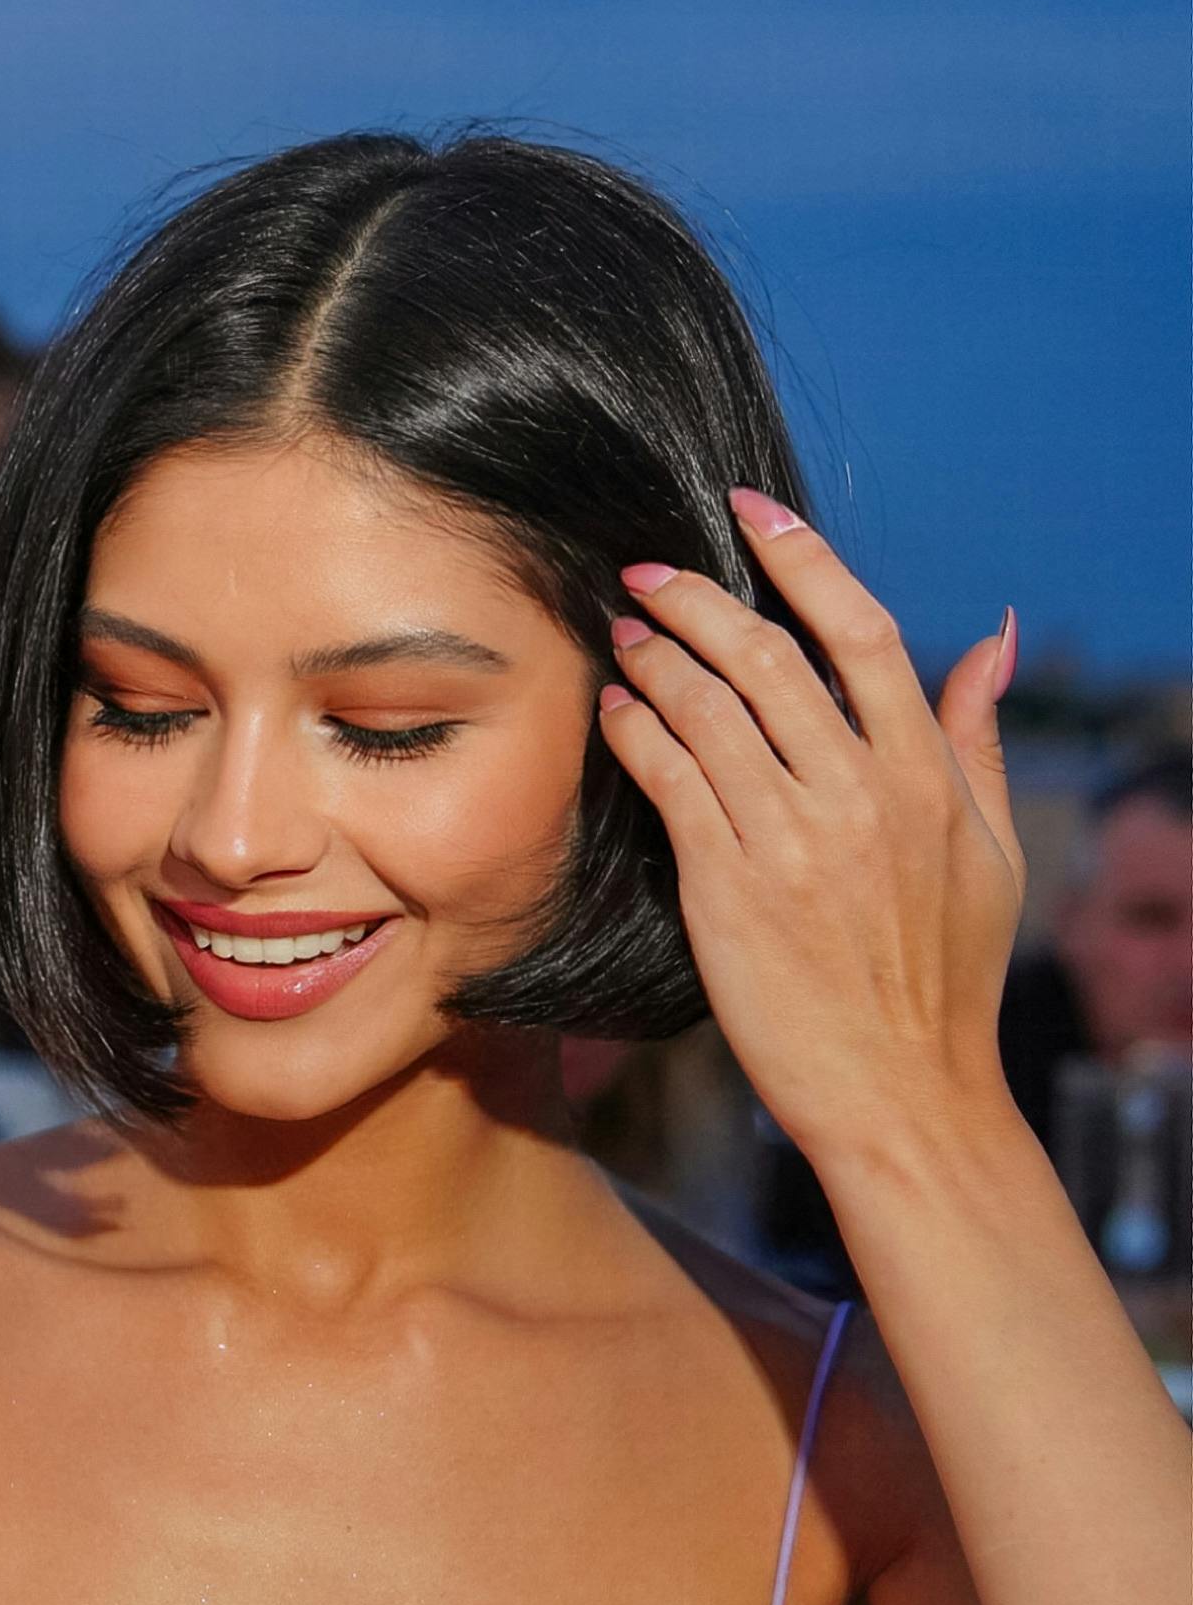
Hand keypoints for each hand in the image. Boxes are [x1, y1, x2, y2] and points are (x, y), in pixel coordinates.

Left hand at [598, 487, 1024, 1169]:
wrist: (903, 1091)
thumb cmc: (944, 974)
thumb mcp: (990, 850)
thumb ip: (975, 737)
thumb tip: (991, 636)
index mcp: (927, 776)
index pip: (863, 633)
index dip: (801, 561)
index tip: (749, 513)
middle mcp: (861, 794)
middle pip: (769, 657)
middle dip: (698, 600)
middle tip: (647, 574)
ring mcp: (793, 839)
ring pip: (709, 711)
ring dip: (655, 659)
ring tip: (621, 633)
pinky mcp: (729, 885)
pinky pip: (670, 781)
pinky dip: (635, 732)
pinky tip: (614, 710)